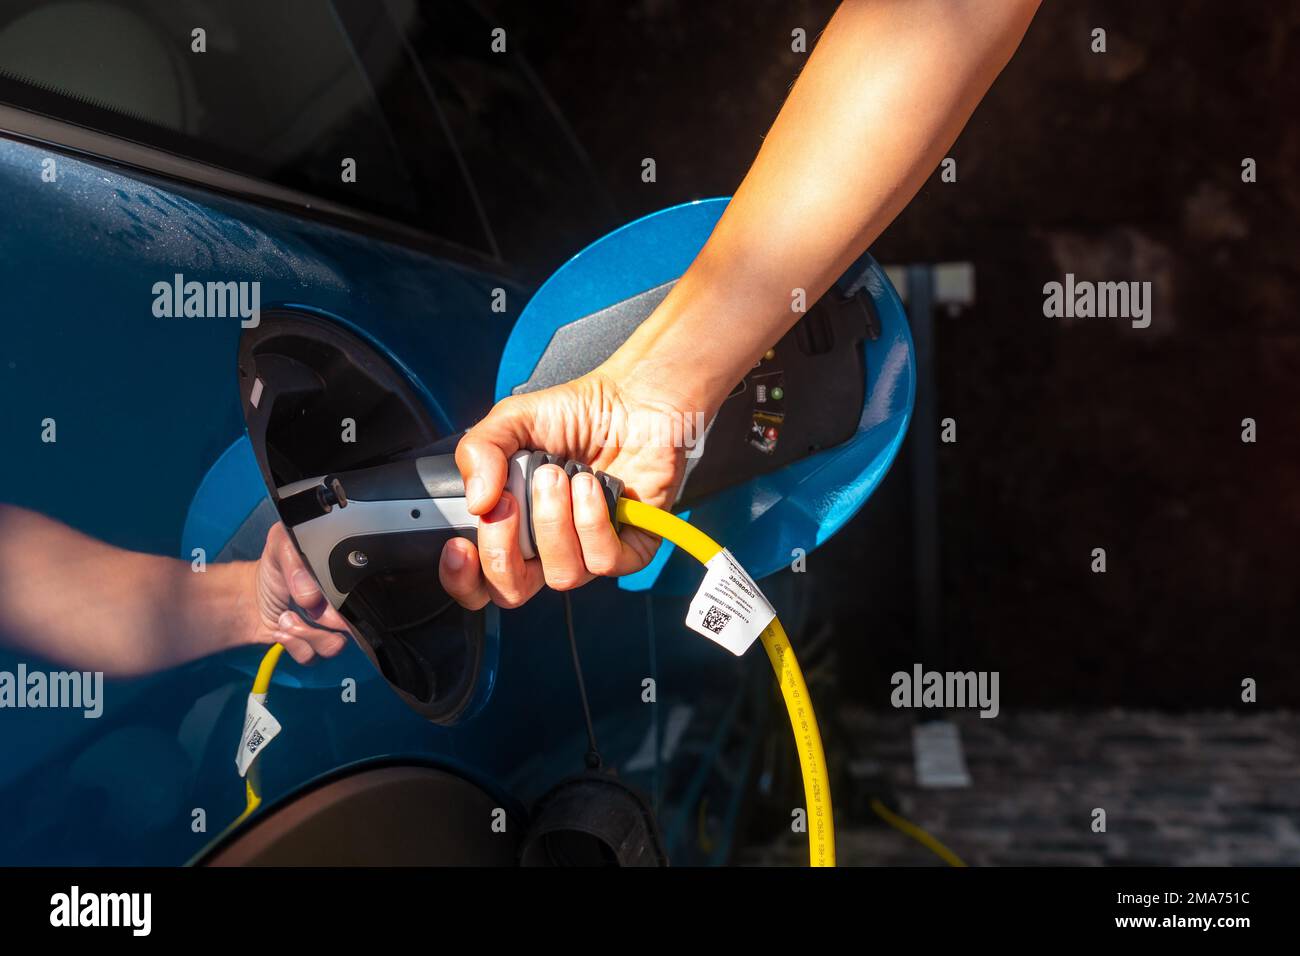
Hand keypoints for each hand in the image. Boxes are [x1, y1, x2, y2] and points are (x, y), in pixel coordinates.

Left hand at [248, 522, 352, 663]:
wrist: (251, 594)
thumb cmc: (274, 567)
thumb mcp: (280, 545)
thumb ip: (294, 561)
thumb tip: (311, 597)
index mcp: (345, 579)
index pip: (363, 595)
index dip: (344, 602)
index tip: (317, 600)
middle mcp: (344, 606)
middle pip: (355, 627)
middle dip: (322, 622)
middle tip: (300, 608)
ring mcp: (330, 629)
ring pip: (334, 646)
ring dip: (305, 635)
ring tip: (285, 619)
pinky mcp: (313, 647)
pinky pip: (312, 657)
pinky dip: (293, 646)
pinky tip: (281, 631)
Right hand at [440, 365, 703, 608]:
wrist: (633, 400)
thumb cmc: (574, 414)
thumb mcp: (511, 421)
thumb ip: (479, 451)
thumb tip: (476, 503)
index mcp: (513, 528)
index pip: (479, 580)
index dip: (463, 578)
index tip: (459, 547)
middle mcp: (548, 548)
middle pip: (511, 590)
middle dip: (503, 550)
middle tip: (509, 501)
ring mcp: (588, 552)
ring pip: (562, 576)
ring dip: (554, 523)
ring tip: (563, 476)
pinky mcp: (630, 550)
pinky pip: (604, 562)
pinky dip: (592, 521)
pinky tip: (593, 485)